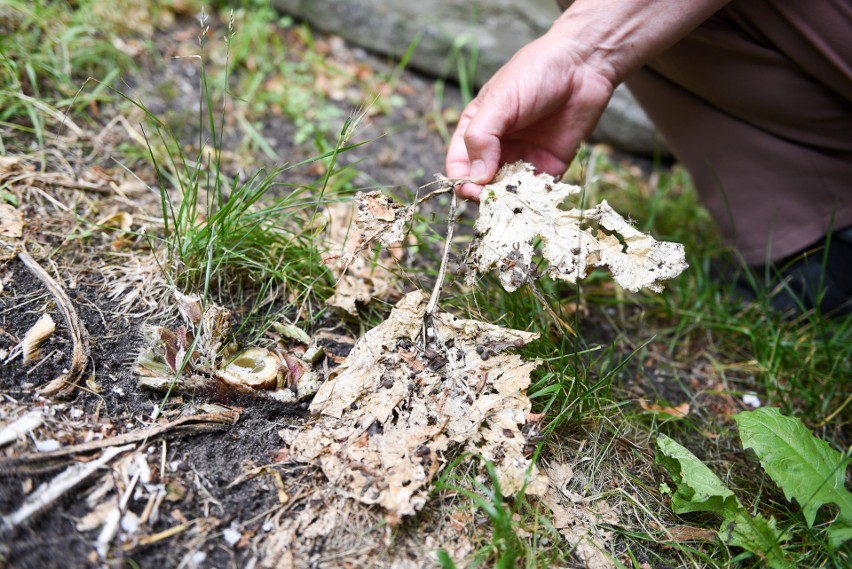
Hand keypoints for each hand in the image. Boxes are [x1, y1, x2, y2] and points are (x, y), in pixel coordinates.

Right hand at [445, 0, 730, 199]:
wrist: (583, 65)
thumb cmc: (534, 73)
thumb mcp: (498, 102)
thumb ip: (481, 138)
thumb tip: (475, 177)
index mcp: (477, 129)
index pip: (459, 164)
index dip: (461, 179)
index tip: (470, 188)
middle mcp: (497, 148)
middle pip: (482, 183)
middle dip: (484, 195)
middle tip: (493, 199)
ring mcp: (523, 159)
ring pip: (508, 193)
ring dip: (509, 203)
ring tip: (515, 204)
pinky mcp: (550, 168)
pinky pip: (537, 194)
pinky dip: (534, 202)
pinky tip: (535, 202)